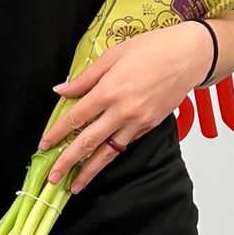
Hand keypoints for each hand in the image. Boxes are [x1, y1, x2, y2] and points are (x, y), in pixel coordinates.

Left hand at [39, 21, 215, 192]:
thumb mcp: (113, 55)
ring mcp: (137, 122)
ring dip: (89, 171)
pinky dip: (110, 157)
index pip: (75, 118)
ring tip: (75, 186)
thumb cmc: (153, 49)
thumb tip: (61, 90)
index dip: (57, 134)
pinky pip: (124, 145)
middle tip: (53, 178)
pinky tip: (99, 164)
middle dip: (68, 162)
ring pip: (108, 152)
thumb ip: (86, 78)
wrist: (189, 56)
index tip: (44, 145)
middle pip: (88, 142)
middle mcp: (121, 111)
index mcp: (108, 91)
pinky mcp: (149, 127)